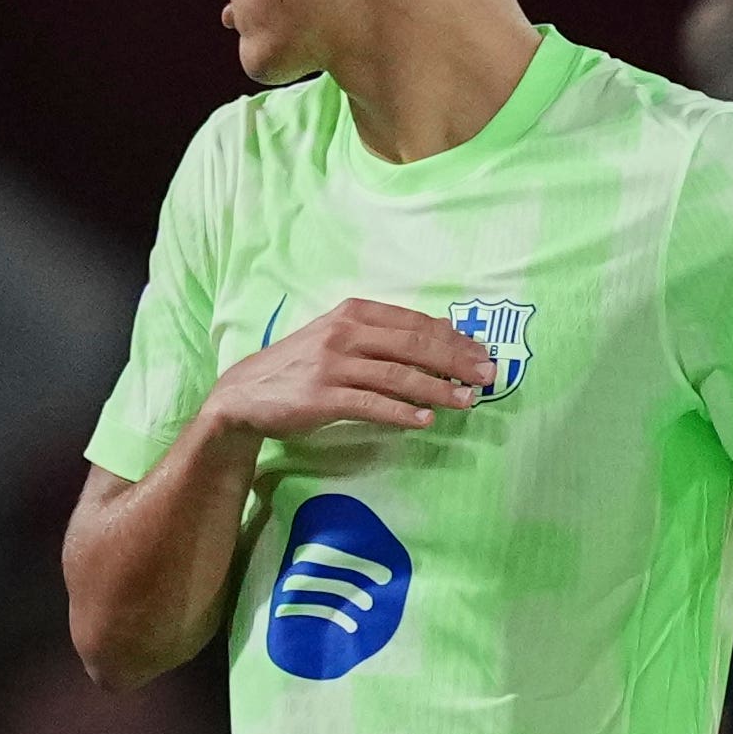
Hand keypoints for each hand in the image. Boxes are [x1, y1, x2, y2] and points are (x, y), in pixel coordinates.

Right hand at [205, 299, 496, 438]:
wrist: (244, 393)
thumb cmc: (301, 365)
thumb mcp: (340, 336)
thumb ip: (386, 332)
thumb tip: (443, 327)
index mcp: (354, 313)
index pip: (414, 322)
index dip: (453, 337)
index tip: (482, 352)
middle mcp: (344, 333)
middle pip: (412, 345)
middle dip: (455, 361)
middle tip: (488, 375)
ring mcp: (332, 365)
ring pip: (397, 375)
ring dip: (437, 389)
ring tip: (467, 401)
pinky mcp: (322, 397)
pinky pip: (371, 404)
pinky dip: (402, 412)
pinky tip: (425, 420)